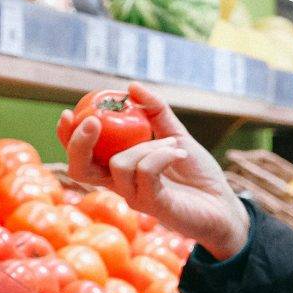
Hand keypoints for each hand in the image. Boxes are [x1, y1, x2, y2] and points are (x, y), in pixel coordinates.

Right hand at [61, 82, 250, 258]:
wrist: (225, 205)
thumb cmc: (197, 175)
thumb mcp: (175, 135)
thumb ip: (155, 112)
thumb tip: (131, 86)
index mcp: (119, 168)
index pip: (81, 156)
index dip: (67, 137)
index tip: (68, 113)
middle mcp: (121, 185)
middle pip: (79, 169)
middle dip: (79, 143)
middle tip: (93, 121)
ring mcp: (135, 197)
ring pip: (119, 164)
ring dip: (147, 145)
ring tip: (173, 145)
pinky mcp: (153, 206)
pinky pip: (146, 171)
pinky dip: (162, 154)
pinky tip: (178, 153)